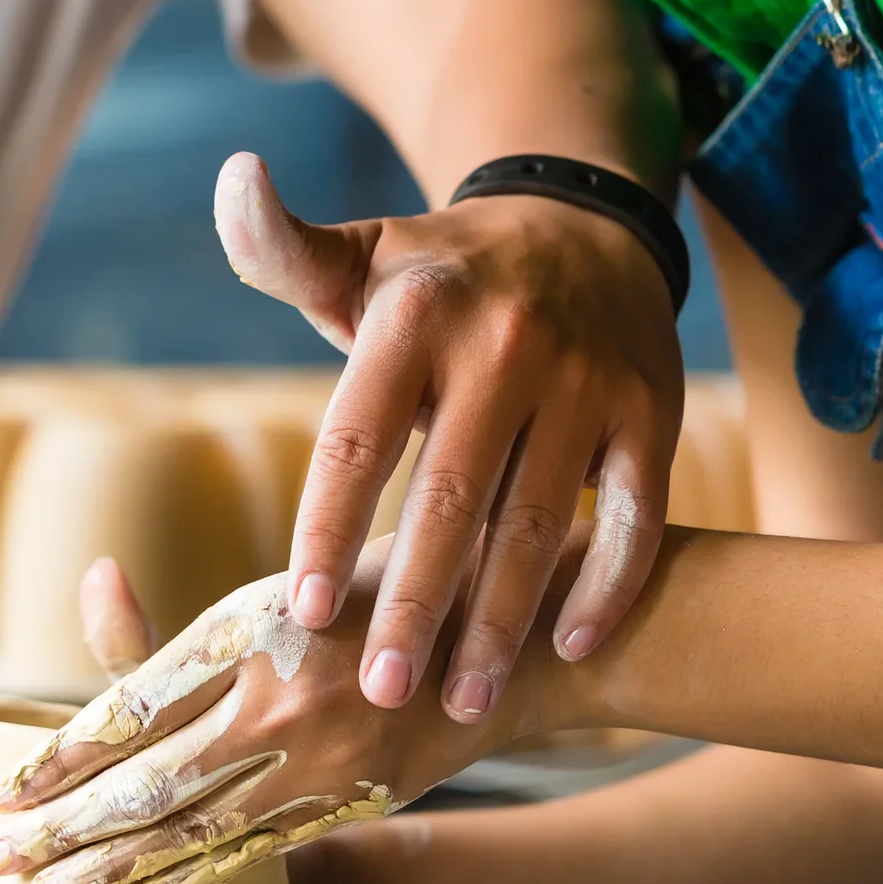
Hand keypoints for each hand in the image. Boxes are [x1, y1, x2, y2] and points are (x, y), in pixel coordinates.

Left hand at [0, 540, 558, 883]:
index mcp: (254, 623)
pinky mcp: (357, 796)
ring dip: (112, 871)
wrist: (516, 631)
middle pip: (146, 783)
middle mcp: (284, 696)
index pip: (131, 706)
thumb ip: (192, 613)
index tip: (3, 791)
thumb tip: (94, 589)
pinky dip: (202, 879)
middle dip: (61, 831)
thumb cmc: (386, 583)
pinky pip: (264, 850)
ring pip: (196, 830)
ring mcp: (324, 757)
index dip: (59, 757)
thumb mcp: (284, 575)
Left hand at [214, 152, 681, 724]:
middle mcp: (506, 344)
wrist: (587, 226)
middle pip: (450, 497)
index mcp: (417, 315)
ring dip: (501, 622)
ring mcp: (586, 381)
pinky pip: (633, 516)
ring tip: (462, 702)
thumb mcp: (358, 258)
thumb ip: (279, 249)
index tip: (301, 613)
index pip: (358, 436)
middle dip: (414, 604)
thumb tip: (232, 181)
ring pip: (538, 523)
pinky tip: (567, 650)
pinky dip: (606, 586)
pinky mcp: (650, 413)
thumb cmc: (440, 278)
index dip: (327, 526)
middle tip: (379, 693)